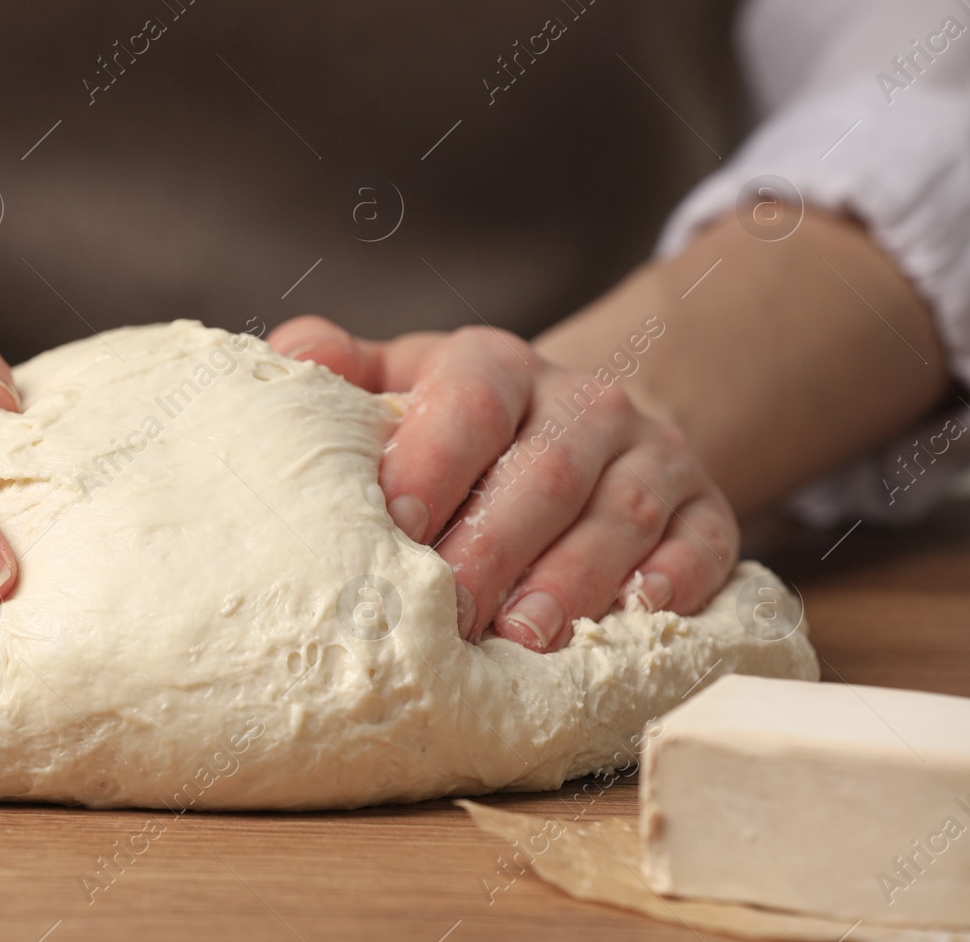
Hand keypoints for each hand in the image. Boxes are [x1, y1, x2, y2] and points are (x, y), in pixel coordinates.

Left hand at [269, 317, 737, 651]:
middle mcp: (581, 401)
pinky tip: (639, 613)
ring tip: (524, 636)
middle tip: (449, 613)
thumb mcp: (402, 384)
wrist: (578, 429)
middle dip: (494, 545)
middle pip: (543, 470)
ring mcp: (650, 454)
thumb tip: (288, 356)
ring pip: (620, 511)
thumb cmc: (459, 427)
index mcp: (494, 367)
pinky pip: (704, 541)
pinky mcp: (703, 507)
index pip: (468, 401)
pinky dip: (676, 578)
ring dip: (574, 576)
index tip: (397, 524)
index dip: (434, 460)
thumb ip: (344, 374)